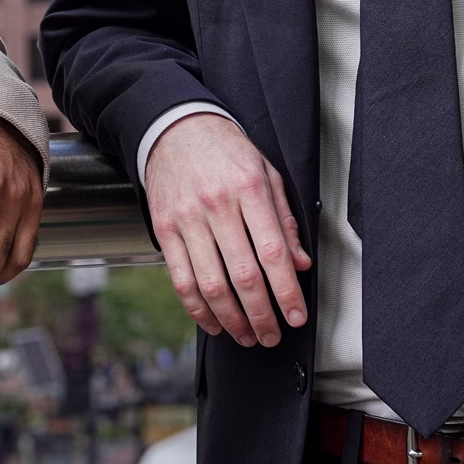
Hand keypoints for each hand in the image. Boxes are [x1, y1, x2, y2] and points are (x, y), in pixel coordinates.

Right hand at [145, 113, 310, 347]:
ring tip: (247, 336)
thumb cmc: (226, 151)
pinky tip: (214, 323)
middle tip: (273, 336)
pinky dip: (198, 309)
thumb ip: (284, 219)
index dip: (287, 292)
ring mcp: (186, 219)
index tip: (297, 316)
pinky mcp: (164, 229)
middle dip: (262, 315)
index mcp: (249, 188)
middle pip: (243, 275)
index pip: (273, 252)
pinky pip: (181, 279)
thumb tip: (299, 263)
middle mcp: (217, 205)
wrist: (175, 128)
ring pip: (211, 284)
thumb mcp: (266, 172)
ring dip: (232, 319)